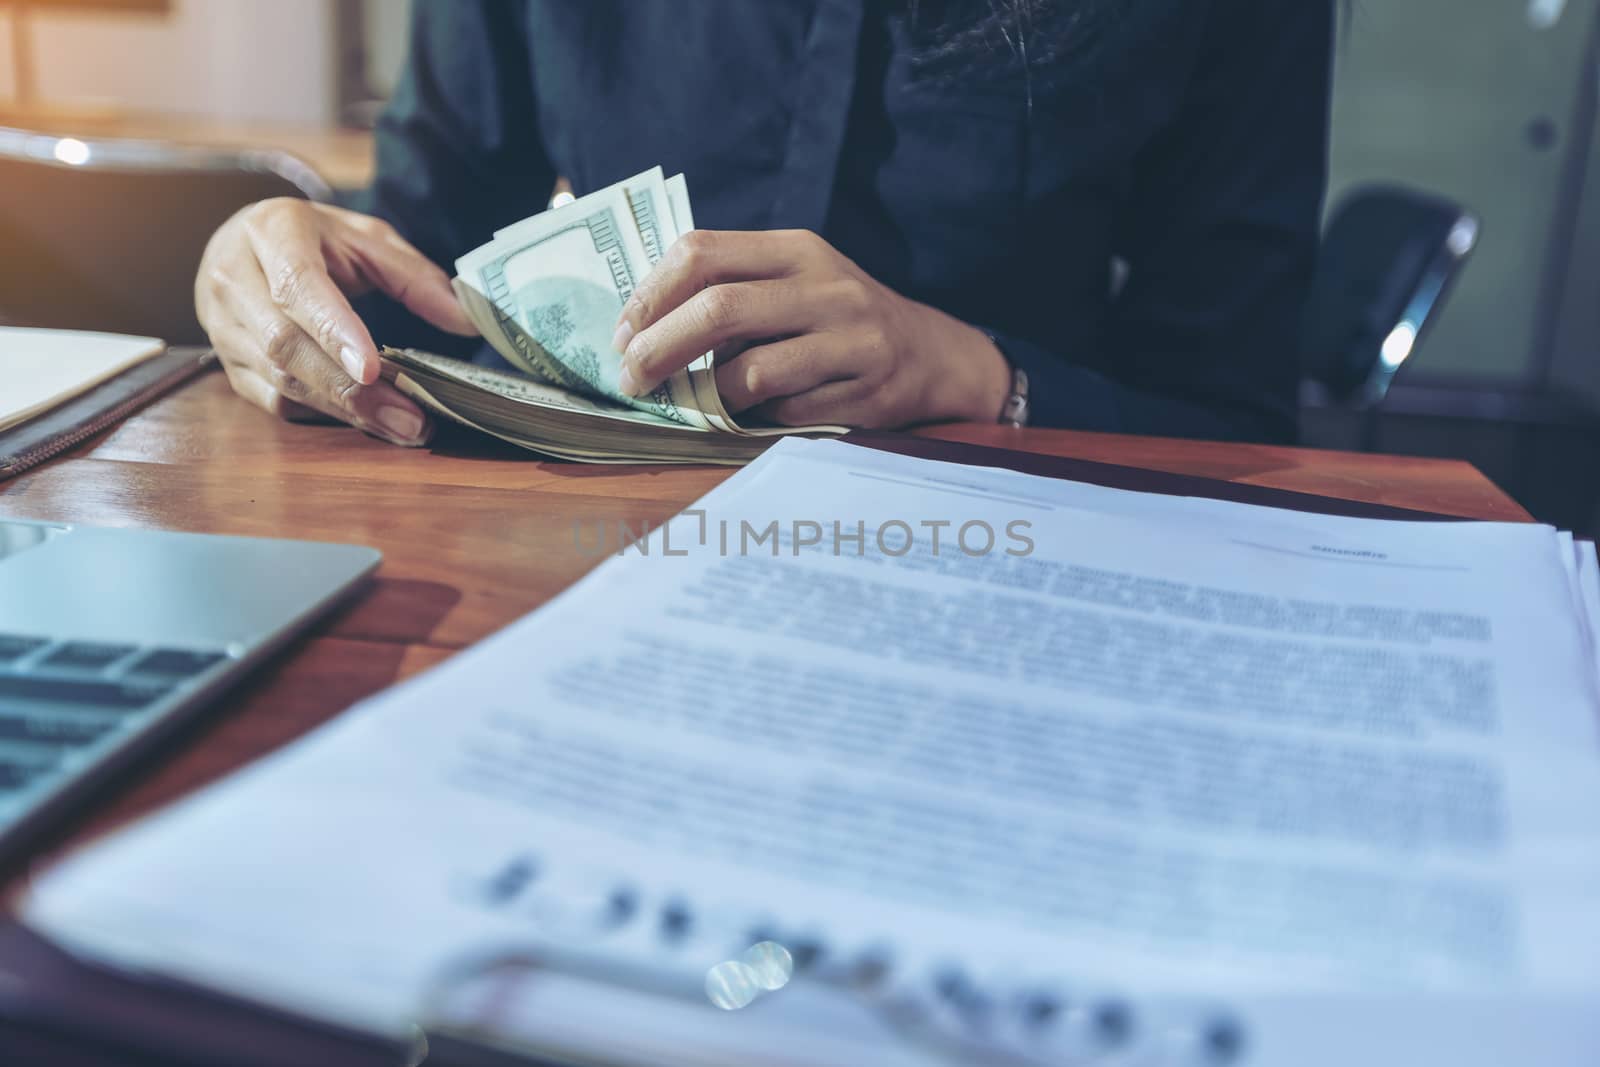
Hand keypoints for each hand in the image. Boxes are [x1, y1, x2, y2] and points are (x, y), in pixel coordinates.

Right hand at [195, 198, 476, 445]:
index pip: (297, 286)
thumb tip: (468, 321)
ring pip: (279, 379)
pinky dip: (326, 416)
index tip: (372, 370)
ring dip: (344, 411)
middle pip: (285, 344)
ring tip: (403, 426)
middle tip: (409, 416)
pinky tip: (370, 424)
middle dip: (349, 388)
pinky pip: (275, 401)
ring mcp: (222, 326)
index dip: (333, 330)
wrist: (248, 242)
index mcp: (270, 231)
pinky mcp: (229, 365)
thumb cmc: (317, 240)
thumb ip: (416, 277)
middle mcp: (233, 278)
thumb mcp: (368, 239)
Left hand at [610, 230, 1010, 427]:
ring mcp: (851, 339)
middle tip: (630, 379)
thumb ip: (731, 287)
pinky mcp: (866, 391)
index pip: (703, 252)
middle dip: (659, 348)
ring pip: (752, 371)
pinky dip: (756, 420)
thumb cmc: (837, 318)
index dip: (650, 295)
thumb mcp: (794, 280)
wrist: (931, 354)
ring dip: (706, 395)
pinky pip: (786, 413)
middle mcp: (826, 287)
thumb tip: (638, 328)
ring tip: (691, 402)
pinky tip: (752, 416)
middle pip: (719, 308)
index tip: (620, 335)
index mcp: (795, 249)